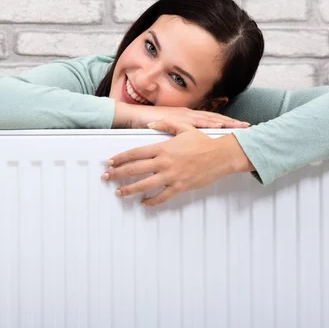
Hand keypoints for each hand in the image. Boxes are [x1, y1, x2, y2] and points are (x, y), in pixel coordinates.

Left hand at [102, 118, 254, 205]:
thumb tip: (150, 125)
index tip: (111, 162)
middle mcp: (164, 162)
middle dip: (118, 174)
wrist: (221, 155)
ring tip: (119, 193)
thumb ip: (165, 124)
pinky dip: (152, 201)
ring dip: (129, 189)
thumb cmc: (203, 142)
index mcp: (163, 148)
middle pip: (135, 169)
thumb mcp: (184, 128)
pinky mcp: (180, 187)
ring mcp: (171, 176)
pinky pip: (162, 196)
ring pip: (144, 185)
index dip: (121, 158)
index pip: (136, 153)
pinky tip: (144, 203)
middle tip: (107, 177)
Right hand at [112, 101, 249, 128]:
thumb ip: (179, 131)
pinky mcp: (176, 121)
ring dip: (223, 123)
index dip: (226, 123)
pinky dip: (207, 124)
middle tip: (247, 127)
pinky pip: (194, 124)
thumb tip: (190, 137)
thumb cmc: (147, 121)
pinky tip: (216, 127)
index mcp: (187, 117)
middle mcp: (187, 115)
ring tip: (237, 127)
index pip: (210, 120)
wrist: (133, 116)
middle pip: (214, 119)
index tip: (241, 126)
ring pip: (207, 120)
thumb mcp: (167, 127)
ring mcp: (182, 118)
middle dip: (231, 123)